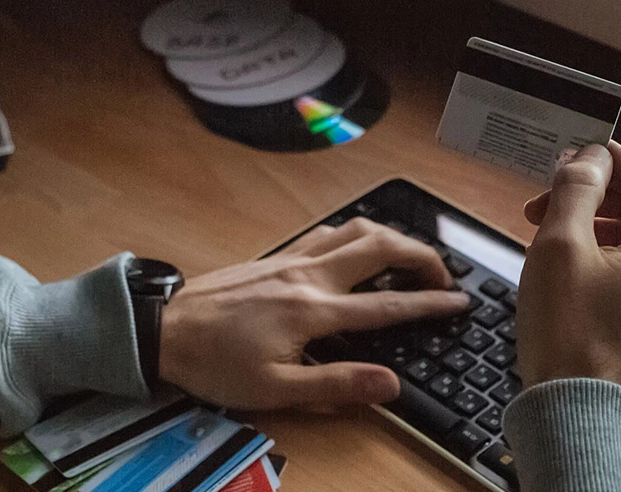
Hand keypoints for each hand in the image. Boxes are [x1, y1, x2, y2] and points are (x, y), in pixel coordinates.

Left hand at [157, 218, 472, 409]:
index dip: (429, 303)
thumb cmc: (214, 365)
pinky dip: (356, 234)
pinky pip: (327, 233)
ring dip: (392, 237)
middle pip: (380, 245)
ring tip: (412, 258)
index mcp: (312, 311)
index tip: (460, 303)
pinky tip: (359, 248)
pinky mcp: (273, 257)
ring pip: (354, 229)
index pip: (387, 303)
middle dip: (422, 255)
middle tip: (443, 277)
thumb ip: (337, 386)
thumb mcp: (275, 390)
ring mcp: (289, 260)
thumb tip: (391, 385)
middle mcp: (306, 276)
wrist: (160, 331)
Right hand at [515, 141, 620, 395]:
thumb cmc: (570, 343)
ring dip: (593, 234)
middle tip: (540, 208)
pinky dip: (606, 266)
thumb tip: (589, 157)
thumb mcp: (559, 249)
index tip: (566, 155)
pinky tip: (570, 278)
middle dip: (589, 202)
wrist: (580, 420)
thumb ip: (576, 191)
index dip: (602, 158)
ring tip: (548, 246)